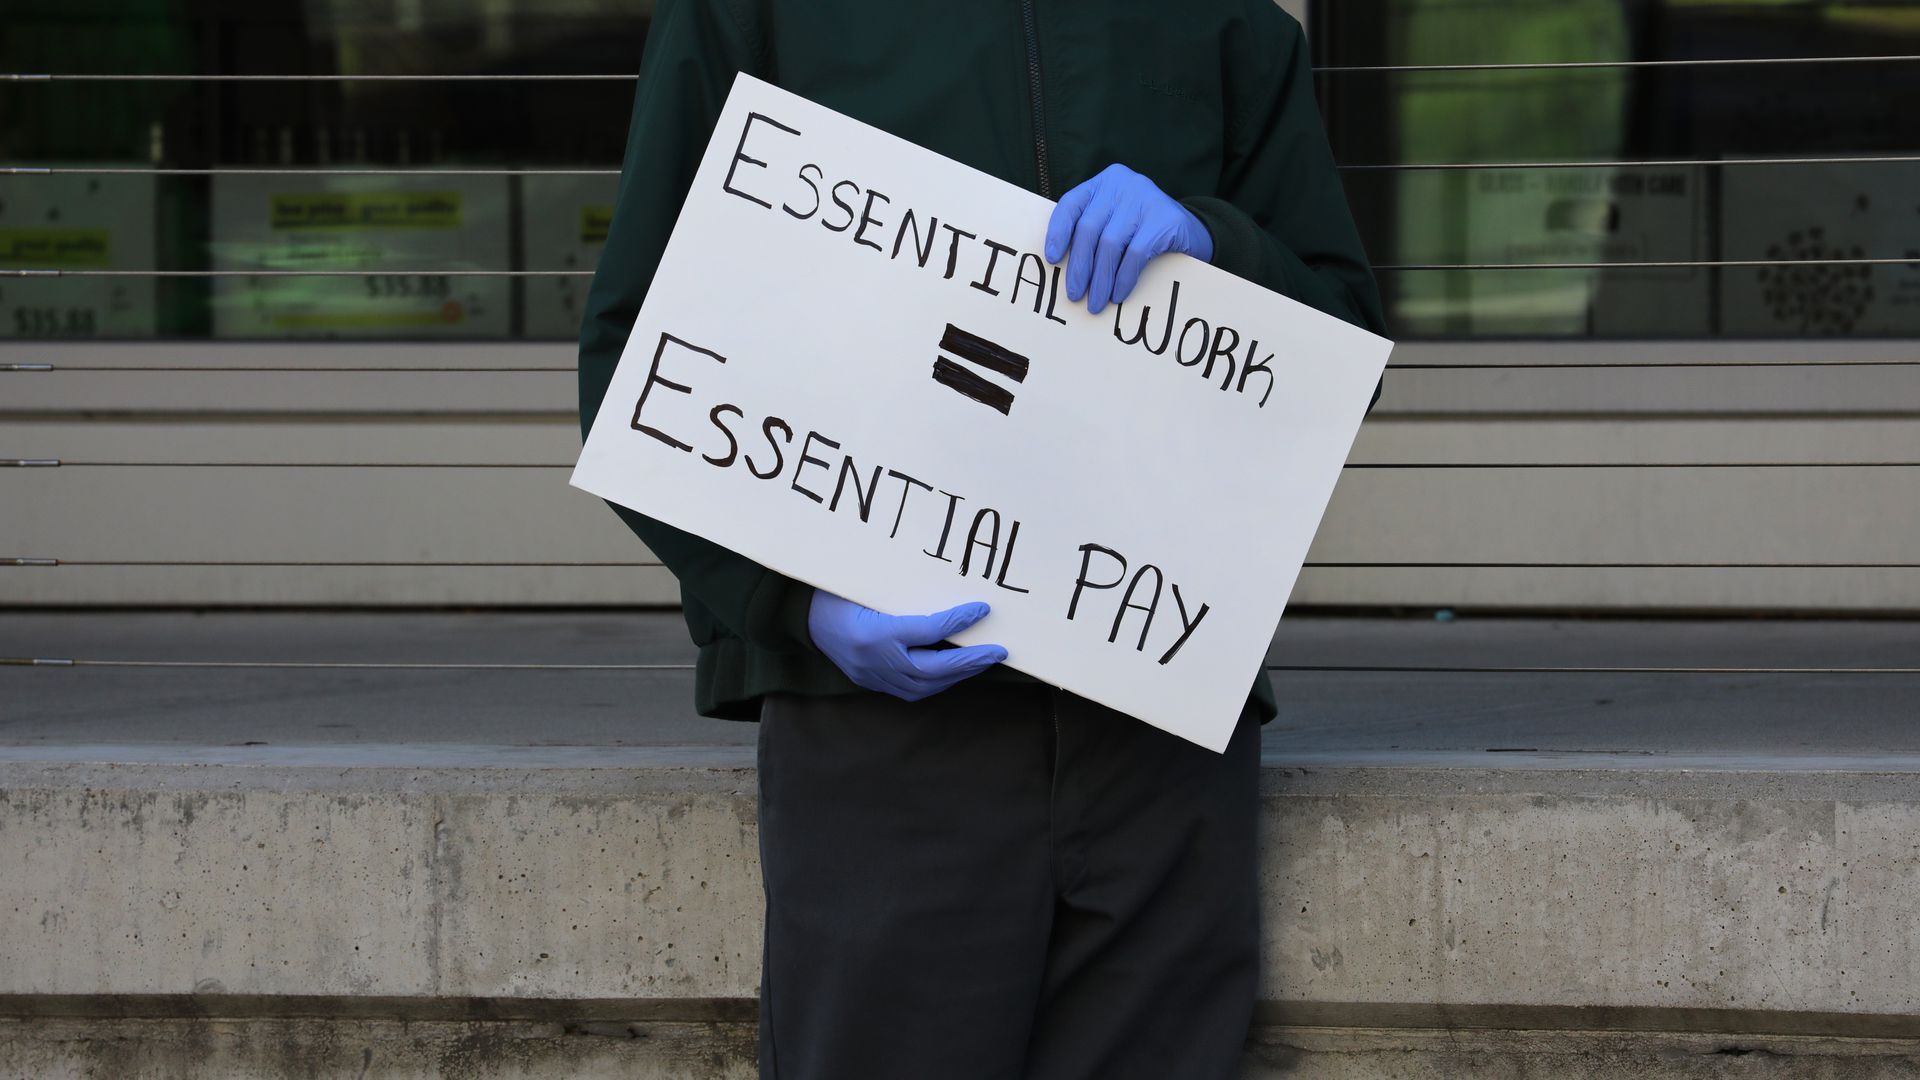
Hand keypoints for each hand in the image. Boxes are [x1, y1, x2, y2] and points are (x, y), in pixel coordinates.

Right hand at [807, 590, 1008, 701]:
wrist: (801, 617)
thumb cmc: (837, 591)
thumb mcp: (868, 583)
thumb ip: (903, 591)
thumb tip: (947, 584)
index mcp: (874, 633)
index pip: (928, 630)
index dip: (959, 621)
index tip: (982, 610)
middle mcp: (875, 661)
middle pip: (932, 669)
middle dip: (969, 662)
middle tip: (999, 652)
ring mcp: (872, 676)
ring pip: (924, 686)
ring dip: (957, 676)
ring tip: (982, 661)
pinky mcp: (871, 683)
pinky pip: (911, 691)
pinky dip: (937, 682)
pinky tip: (953, 671)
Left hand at [1044, 163, 1214, 314]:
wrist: (1194, 232)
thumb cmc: (1144, 231)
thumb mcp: (1114, 222)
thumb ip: (1091, 231)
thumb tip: (1060, 265)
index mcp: (1104, 182)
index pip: (1071, 204)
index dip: (1058, 232)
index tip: (1052, 259)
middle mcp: (1123, 184)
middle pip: (1089, 229)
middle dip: (1079, 267)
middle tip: (1074, 295)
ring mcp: (1145, 198)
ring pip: (1110, 244)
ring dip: (1100, 279)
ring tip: (1095, 302)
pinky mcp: (1164, 218)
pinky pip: (1135, 254)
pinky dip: (1123, 278)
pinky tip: (1118, 294)